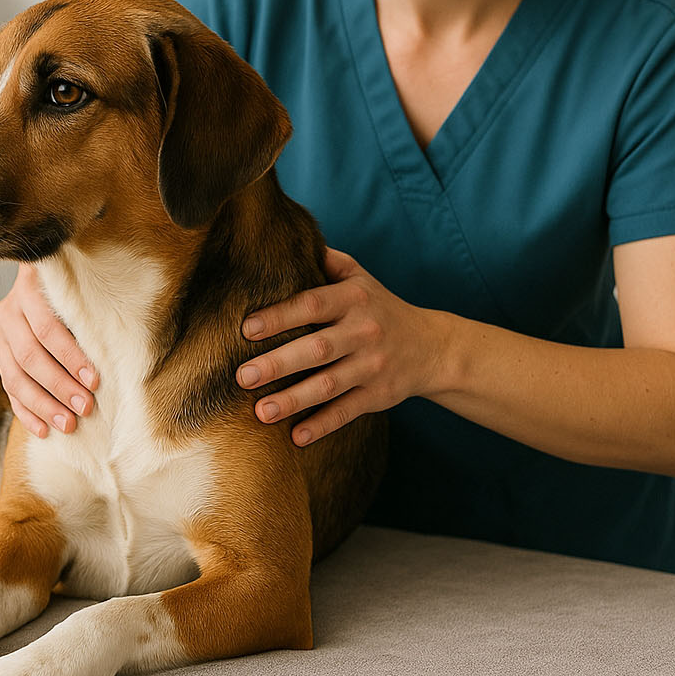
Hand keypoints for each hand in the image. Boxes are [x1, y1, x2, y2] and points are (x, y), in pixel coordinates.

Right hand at [0, 264, 95, 437]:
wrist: (50, 283)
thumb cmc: (81, 290)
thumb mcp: (87, 291)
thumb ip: (92, 312)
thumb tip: (117, 349)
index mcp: (30, 287)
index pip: (47, 328)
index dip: (71, 357)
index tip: (95, 381)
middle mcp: (9, 310)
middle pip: (29, 355)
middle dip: (59, 386)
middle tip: (85, 407)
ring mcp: (1, 335)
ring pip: (15, 377)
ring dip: (43, 405)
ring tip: (68, 424)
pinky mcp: (0, 356)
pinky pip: (8, 389)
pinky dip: (26, 412)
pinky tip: (44, 429)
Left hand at [237, 248, 447, 445]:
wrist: (432, 347)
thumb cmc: (380, 307)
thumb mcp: (360, 277)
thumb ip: (326, 261)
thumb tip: (285, 238)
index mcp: (354, 299)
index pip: (312, 304)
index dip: (279, 315)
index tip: (246, 328)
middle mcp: (364, 331)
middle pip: (317, 348)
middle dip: (278, 363)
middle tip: (242, 376)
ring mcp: (372, 366)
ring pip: (329, 385)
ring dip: (294, 399)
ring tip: (260, 411)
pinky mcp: (379, 396)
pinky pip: (347, 412)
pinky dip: (322, 425)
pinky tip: (295, 437)